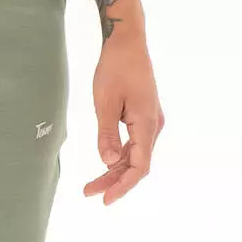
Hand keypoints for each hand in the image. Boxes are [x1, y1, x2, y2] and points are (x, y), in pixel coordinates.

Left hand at [85, 35, 164, 205]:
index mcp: (147, 123)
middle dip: (114, 182)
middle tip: (89, 193)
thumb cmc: (115, 68)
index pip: (139, 166)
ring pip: (135, 156)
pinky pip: (134, 145)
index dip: (123, 185)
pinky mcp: (143, 117)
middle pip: (137, 164)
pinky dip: (119, 158)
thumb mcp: (105, 103)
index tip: (105, 199)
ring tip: (91, 185)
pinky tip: (104, 166)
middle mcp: (153, 125)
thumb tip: (109, 162)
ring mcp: (150, 122)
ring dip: (114, 171)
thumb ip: (107, 135)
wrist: (127, 42)